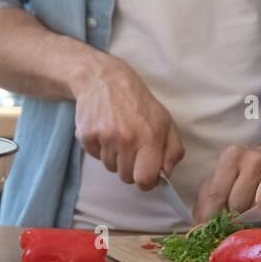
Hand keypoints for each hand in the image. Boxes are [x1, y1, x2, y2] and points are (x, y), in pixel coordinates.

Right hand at [70, 53, 183, 189]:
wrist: (104, 79)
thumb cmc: (139, 103)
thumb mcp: (165, 121)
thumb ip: (173, 150)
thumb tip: (166, 175)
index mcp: (150, 137)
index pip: (145, 179)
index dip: (146, 182)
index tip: (145, 173)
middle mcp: (127, 139)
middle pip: (126, 178)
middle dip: (130, 168)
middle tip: (131, 148)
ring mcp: (105, 138)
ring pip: (110, 168)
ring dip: (115, 157)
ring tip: (118, 135)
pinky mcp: (87, 136)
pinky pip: (95, 156)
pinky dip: (100, 148)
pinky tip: (105, 131)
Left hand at [193, 144, 260, 222]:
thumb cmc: (246, 169)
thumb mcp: (224, 175)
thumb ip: (208, 197)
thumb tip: (199, 227)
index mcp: (231, 155)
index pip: (216, 194)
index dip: (210, 217)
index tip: (205, 232)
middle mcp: (253, 159)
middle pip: (236, 205)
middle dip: (231, 219)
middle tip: (231, 224)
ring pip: (255, 210)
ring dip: (250, 219)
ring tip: (249, 217)